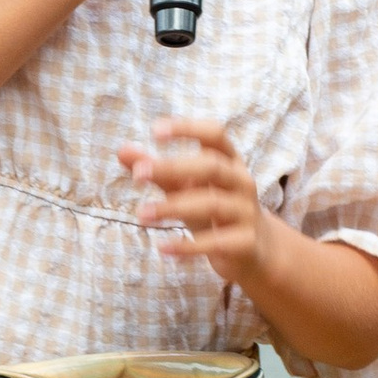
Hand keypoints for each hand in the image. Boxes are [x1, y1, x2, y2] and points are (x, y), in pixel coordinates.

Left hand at [114, 114, 267, 287]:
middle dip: (173, 167)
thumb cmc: (215, 210)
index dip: (188, 129)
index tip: (154, 131)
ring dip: (173, 207)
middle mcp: (242, 182)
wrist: (255, 249)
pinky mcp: (245, 242)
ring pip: (212, 203)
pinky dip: (188, 246)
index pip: (214, 134)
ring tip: (142, 214)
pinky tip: (162, 247)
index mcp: (230, 161)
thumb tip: (122, 150)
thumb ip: (158, 171)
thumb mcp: (188, 188)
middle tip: (138, 174)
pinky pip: (216, 242)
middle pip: (211, 166)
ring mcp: (246, 212)